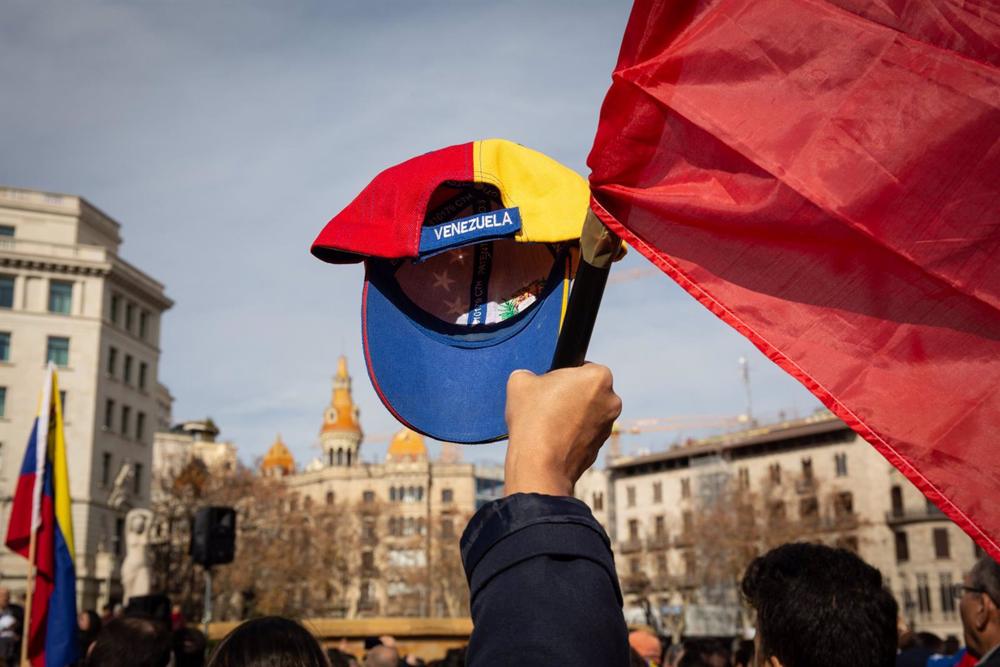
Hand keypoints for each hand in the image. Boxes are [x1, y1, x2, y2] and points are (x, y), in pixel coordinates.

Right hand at [504, 363, 621, 496]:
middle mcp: (612, 400)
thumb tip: (529, 379)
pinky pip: (584, 435)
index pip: (582, 367)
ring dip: (571, 416)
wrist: (539, 464)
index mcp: (599, 376)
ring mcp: (608, 427)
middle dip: (570, 396)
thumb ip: (529, 374)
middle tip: (546, 404)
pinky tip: (552, 440)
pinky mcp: (600, 448)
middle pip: (587, 391)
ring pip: (587, 414)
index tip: (549, 386)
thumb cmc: (533, 418)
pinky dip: (571, 436)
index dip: (563, 375)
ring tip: (547, 424)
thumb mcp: (520, 382)